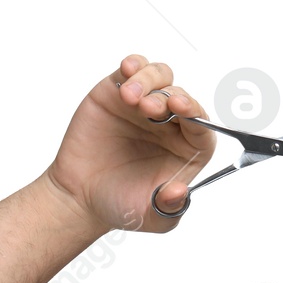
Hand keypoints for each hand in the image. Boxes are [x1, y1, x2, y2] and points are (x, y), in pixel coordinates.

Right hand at [44, 54, 216, 232]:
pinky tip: (128, 70)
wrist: (80, 198)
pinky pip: (131, 71)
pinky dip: (133, 65)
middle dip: (168, 98)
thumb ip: (169, 208)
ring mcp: (143, 106)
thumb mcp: (152, 217)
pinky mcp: (116, 94)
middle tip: (149, 110)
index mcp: (188, 149)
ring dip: (149, 82)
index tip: (181, 108)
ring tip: (130, 98)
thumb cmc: (122, 207)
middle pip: (180, 96)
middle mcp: (171, 124)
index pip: (201, 125)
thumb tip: (180, 191)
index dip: (194, 113)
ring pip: (159, 77)